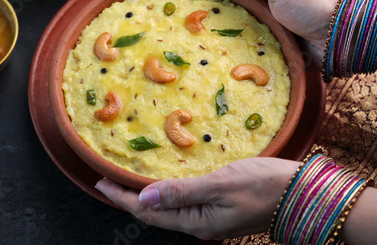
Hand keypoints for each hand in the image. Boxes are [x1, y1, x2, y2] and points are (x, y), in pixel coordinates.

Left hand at [95, 157, 299, 239]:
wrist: (301, 192)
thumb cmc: (263, 185)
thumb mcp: (219, 184)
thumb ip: (181, 191)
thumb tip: (145, 197)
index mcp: (196, 221)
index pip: (149, 211)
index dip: (123, 198)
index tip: (101, 183)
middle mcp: (199, 223)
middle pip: (154, 212)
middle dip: (128, 198)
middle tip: (106, 181)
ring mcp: (209, 216)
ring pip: (167, 207)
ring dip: (145, 195)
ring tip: (126, 182)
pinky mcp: (218, 206)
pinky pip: (182, 201)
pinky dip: (166, 191)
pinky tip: (162, 182)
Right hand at [196, 0, 341, 64]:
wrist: (339, 36)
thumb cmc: (311, 5)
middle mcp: (269, 1)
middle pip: (233, 0)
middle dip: (211, 4)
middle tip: (188, 12)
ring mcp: (272, 23)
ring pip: (240, 23)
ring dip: (222, 28)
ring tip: (198, 35)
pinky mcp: (276, 43)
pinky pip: (251, 43)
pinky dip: (237, 46)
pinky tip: (223, 52)